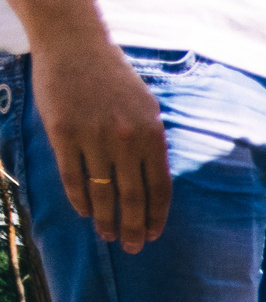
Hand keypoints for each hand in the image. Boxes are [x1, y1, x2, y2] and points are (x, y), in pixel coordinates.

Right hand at [28, 26, 170, 251]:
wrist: (75, 46)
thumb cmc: (114, 80)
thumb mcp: (146, 109)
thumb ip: (151, 145)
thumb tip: (154, 184)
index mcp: (152, 136)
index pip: (159, 189)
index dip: (156, 217)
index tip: (153, 235)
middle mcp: (125, 140)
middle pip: (133, 198)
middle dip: (134, 229)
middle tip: (132, 248)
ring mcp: (93, 138)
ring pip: (102, 193)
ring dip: (105, 220)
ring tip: (107, 236)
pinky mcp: (63, 134)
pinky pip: (73, 177)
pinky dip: (80, 199)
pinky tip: (84, 212)